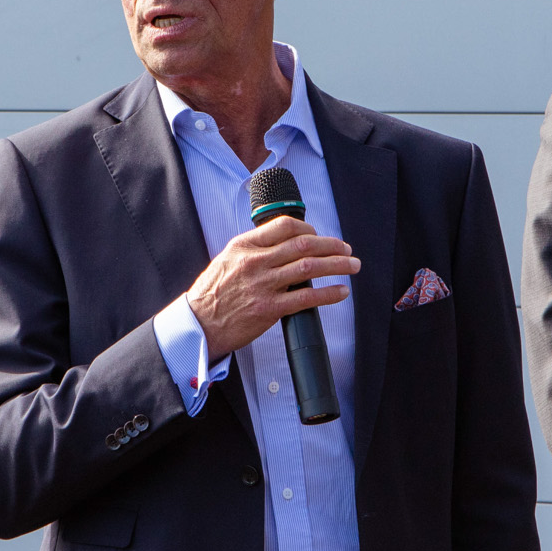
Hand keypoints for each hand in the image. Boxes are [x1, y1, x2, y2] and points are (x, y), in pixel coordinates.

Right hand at [183, 217, 356, 360]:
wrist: (199, 324)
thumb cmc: (212, 293)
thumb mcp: (228, 259)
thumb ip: (254, 249)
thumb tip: (283, 244)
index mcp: (245, 246)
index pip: (284, 226)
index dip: (309, 228)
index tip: (320, 235)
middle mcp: (256, 262)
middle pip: (304, 245)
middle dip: (332, 245)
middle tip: (347, 249)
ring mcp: (264, 285)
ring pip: (310, 268)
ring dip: (337, 265)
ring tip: (352, 265)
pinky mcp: (270, 309)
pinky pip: (307, 298)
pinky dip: (328, 294)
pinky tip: (341, 292)